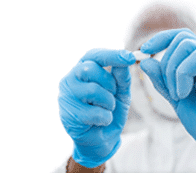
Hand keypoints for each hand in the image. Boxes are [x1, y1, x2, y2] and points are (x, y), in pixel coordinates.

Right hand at [58, 48, 134, 167]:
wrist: (101, 139)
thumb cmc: (109, 111)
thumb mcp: (120, 93)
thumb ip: (121, 78)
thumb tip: (124, 62)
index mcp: (82, 70)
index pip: (93, 55)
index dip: (111, 55)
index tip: (129, 57)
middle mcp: (70, 80)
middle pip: (90, 69)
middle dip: (109, 83)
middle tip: (112, 94)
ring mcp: (66, 97)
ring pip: (93, 90)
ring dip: (108, 102)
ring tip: (106, 110)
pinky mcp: (68, 115)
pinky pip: (94, 112)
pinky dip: (105, 118)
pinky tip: (100, 122)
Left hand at [139, 28, 195, 172]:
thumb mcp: (174, 97)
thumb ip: (161, 79)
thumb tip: (145, 62)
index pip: (180, 37)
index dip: (160, 39)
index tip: (144, 51)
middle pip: (181, 37)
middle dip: (164, 61)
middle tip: (168, 88)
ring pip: (186, 44)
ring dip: (172, 70)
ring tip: (177, 94)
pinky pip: (195, 57)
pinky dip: (181, 75)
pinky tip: (183, 94)